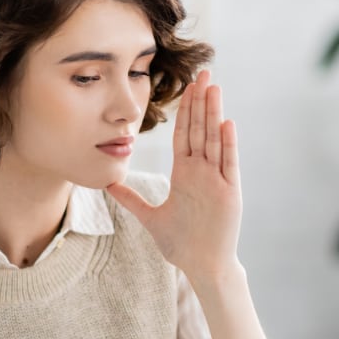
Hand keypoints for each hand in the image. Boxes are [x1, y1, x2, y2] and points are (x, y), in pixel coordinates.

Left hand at [103, 68, 243, 281]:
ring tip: (213, 87)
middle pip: (200, 130)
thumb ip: (131, 200)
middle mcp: (202, 173)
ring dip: (214, 114)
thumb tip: (108, 185)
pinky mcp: (229, 193)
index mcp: (185, 175)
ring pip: (215, 140)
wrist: (202, 266)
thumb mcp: (150, 218)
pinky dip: (228, 144)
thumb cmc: (181, 244)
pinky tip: (226, 122)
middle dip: (200, 102)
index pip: (184, 135)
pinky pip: (228, 164)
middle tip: (202, 72)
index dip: (184, 111)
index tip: (185, 88)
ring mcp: (217, 181)